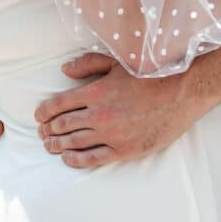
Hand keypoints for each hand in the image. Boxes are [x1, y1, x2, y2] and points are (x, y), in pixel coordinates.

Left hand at [35, 53, 207, 168]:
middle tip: (42, 133)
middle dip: (48, 129)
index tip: (39, 116)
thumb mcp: (117, 62)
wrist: (182, 91)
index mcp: (96, 91)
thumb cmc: (150, 73)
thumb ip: (88, 64)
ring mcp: (111, 134)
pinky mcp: (124, 149)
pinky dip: (76, 160)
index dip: (45, 111)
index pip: (60, 103)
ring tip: (49, 145)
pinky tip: (68, 159)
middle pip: (64, 125)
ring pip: (75, 143)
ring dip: (58, 145)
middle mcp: (100, 114)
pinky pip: (93, 159)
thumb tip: (64, 70)